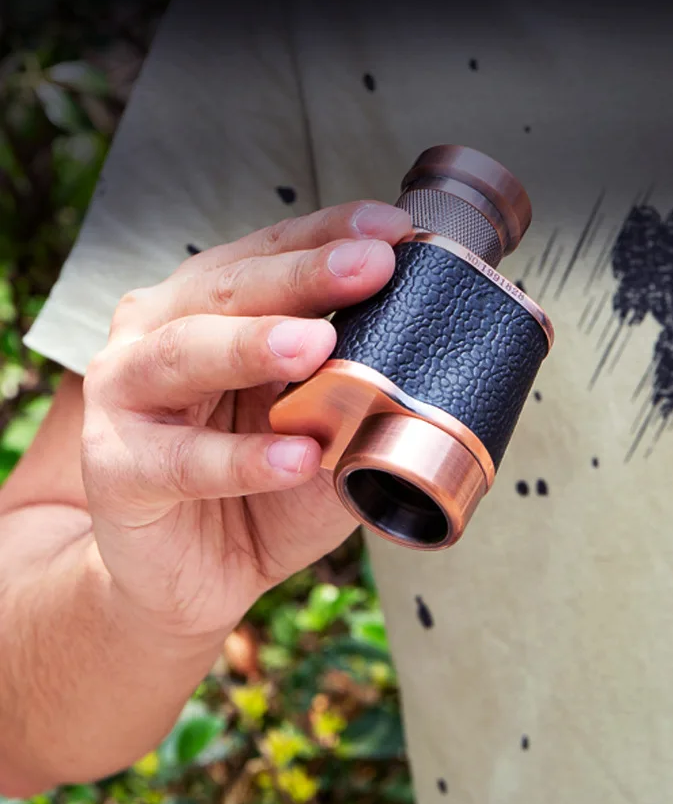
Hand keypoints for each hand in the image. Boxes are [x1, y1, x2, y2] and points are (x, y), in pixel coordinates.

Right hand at [81, 201, 412, 646]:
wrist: (194, 575)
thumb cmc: (259, 488)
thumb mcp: (318, 430)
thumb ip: (354, 393)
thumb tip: (426, 362)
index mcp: (209, 305)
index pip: (270, 252)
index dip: (328, 235)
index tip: (392, 228)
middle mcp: (158, 331)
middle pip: (231, 289)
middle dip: (303, 275)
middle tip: (369, 267)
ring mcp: (127, 394)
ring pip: (186, 353)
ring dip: (254, 346)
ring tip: (318, 346)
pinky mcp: (116, 467)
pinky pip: (183, 460)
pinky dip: (242, 458)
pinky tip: (295, 458)